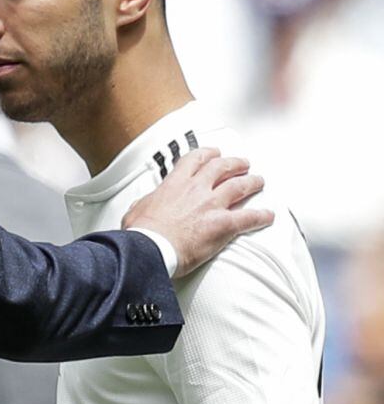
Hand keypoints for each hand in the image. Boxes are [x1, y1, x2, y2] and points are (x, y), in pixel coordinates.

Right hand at [123, 147, 272, 278]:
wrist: (151, 249)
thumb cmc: (142, 234)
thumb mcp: (135, 212)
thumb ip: (144, 204)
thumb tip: (141, 206)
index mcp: (175, 184)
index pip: (195, 159)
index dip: (208, 154)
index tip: (213, 153)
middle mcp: (197, 189)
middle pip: (223, 167)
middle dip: (235, 163)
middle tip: (243, 164)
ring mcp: (212, 205)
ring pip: (240, 186)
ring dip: (252, 182)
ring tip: (259, 181)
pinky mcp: (223, 225)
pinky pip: (249, 217)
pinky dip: (261, 216)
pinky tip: (268, 216)